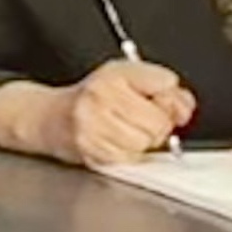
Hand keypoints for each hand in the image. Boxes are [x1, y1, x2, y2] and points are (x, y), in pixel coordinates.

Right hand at [34, 59, 194, 167]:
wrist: (47, 118)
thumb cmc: (90, 99)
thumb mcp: (124, 79)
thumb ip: (161, 87)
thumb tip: (184, 108)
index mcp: (114, 73)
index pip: (166, 83)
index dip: (169, 97)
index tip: (159, 100)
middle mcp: (102, 95)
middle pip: (159, 120)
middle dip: (156, 125)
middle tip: (138, 121)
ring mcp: (94, 124)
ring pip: (147, 142)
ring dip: (142, 142)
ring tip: (124, 133)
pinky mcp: (92, 149)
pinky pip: (131, 158)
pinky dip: (128, 155)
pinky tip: (114, 144)